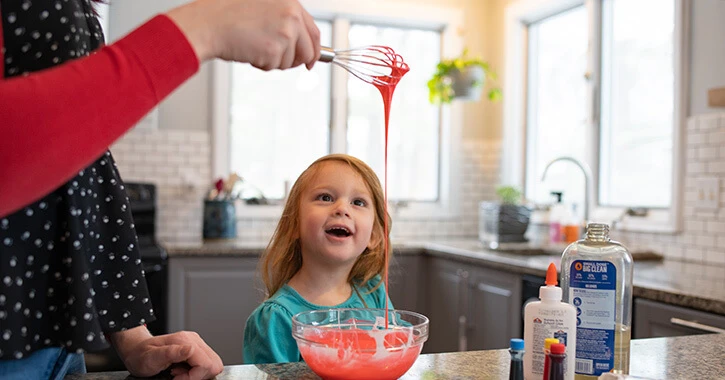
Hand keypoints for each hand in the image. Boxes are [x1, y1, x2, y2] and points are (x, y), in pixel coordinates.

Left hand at [109, 326, 223, 379]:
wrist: (136, 351)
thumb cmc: (141, 356)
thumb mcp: (151, 357)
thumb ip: (172, 353)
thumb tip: (190, 349)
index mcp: (185, 341)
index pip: (206, 363)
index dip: (194, 377)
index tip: (177, 378)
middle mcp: (193, 340)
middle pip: (214, 363)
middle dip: (199, 375)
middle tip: (180, 376)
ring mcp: (196, 343)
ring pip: (213, 364)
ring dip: (198, 373)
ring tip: (180, 373)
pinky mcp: (196, 348)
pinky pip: (206, 363)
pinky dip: (196, 371)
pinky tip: (183, 370)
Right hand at [167, 0, 320, 69]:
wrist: (209, 23)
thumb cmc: (228, 14)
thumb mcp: (264, 7)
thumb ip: (285, 21)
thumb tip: (300, 42)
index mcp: (291, 4)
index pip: (314, 31)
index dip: (314, 49)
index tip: (311, 59)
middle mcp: (292, 17)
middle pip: (308, 51)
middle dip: (296, 61)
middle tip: (279, 60)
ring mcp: (285, 34)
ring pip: (290, 62)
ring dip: (273, 60)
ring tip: (254, 46)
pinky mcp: (275, 50)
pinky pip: (275, 66)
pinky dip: (262, 64)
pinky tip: (249, 50)